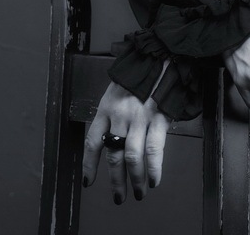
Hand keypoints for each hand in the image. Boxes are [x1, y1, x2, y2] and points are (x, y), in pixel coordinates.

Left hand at [83, 81, 169, 203]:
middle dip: (115, 180)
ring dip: (134, 179)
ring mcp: (139, 117)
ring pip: (132, 157)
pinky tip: (154, 178)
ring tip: (138, 191)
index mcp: (107, 107)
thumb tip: (114, 135)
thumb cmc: (141, 70)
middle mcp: (120, 115)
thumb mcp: (119, 87)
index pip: (93, 141)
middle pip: (113, 154)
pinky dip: (154, 168)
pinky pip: (154, 149)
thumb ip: (115, 110)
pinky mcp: (158, 117)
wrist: (160, 53)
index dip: (90, 165)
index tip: (89, 181)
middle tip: (119, 196)